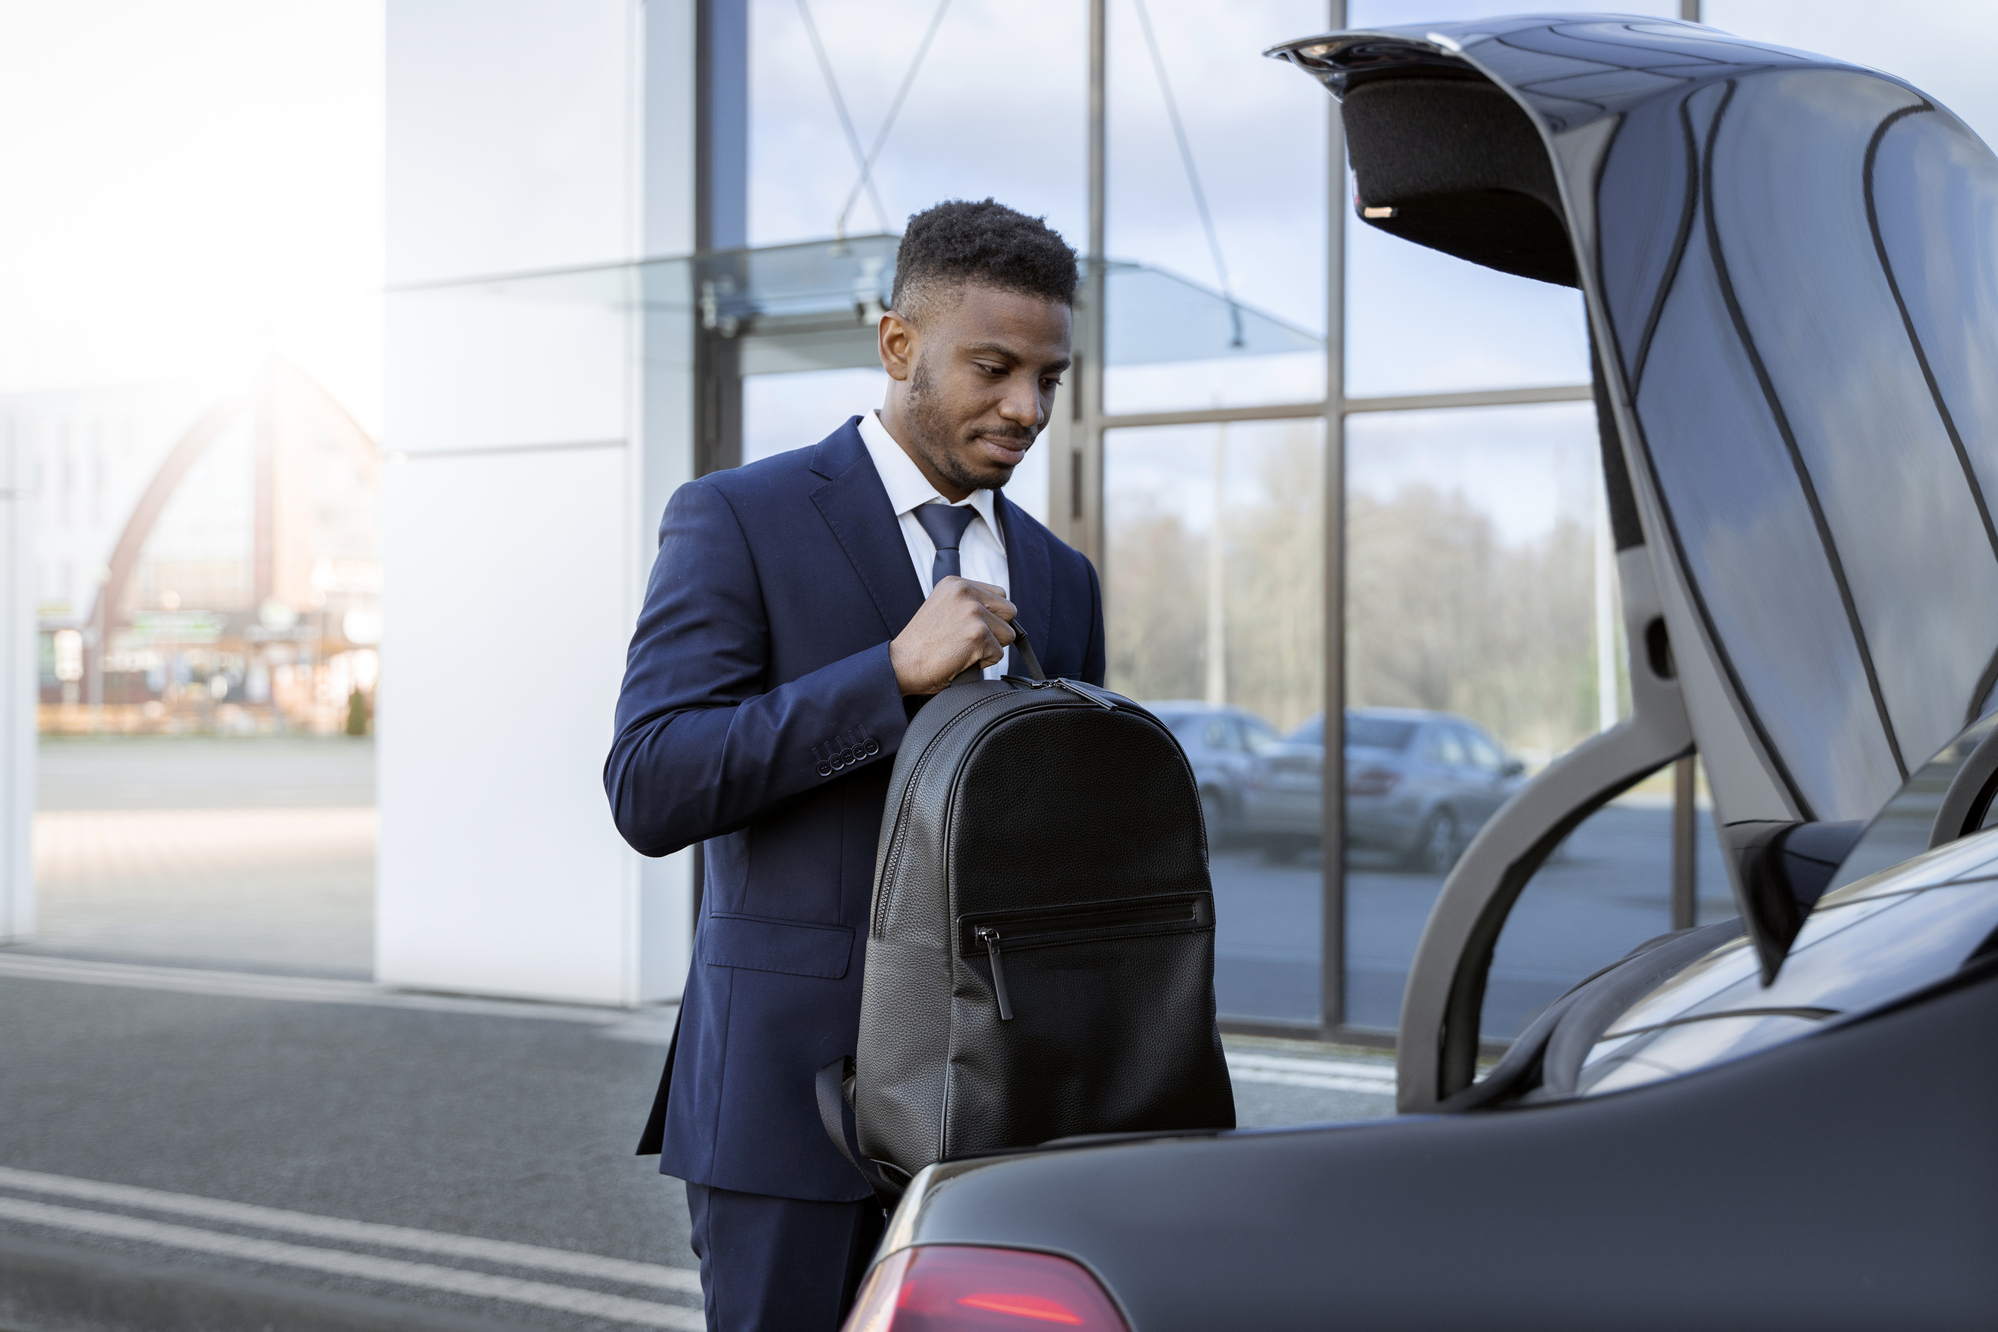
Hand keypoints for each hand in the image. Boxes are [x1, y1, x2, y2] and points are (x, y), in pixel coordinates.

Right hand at [890, 577, 1016, 694]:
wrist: (901, 664)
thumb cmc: (920, 644)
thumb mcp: (943, 608)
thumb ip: (968, 602)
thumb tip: (998, 613)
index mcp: (956, 583)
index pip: (999, 594)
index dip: (991, 616)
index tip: (971, 627)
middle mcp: (965, 592)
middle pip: (1009, 611)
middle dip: (996, 629)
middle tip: (970, 639)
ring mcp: (972, 612)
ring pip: (1008, 634)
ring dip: (991, 647)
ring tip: (964, 649)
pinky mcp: (978, 635)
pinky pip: (998, 654)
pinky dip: (983, 662)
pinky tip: (962, 659)